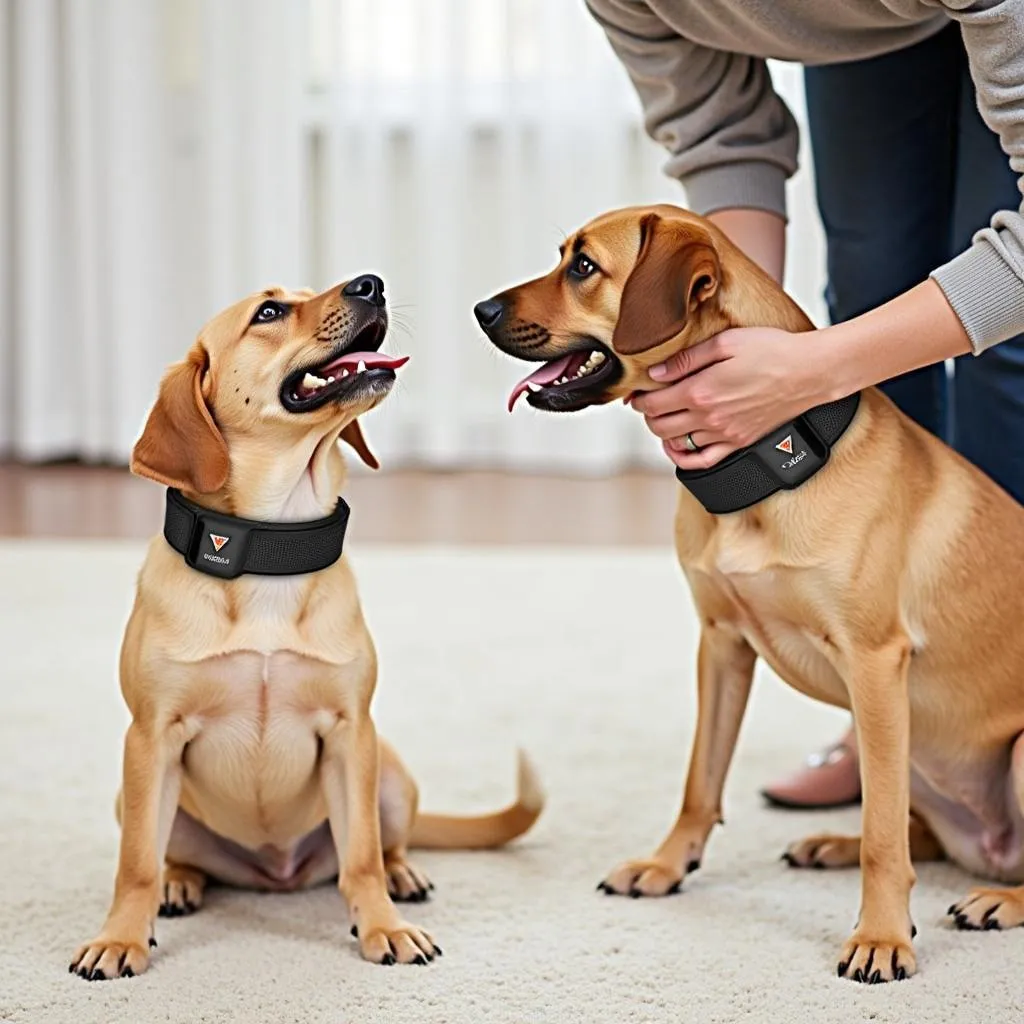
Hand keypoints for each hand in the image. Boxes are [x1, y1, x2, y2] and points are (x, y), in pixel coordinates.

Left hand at [630, 327, 835, 469]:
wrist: (810, 372)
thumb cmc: (773, 351)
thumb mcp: (725, 343)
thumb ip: (685, 360)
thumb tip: (655, 374)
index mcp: (700, 391)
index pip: (652, 404)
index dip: (639, 398)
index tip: (638, 392)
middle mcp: (709, 418)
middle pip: (659, 426)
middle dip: (647, 415)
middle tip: (648, 403)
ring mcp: (724, 435)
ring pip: (676, 444)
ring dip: (663, 433)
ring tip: (664, 418)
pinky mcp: (738, 444)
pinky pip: (702, 461)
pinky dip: (683, 458)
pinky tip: (678, 447)